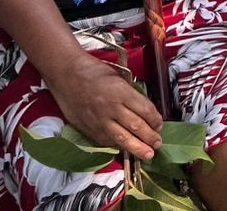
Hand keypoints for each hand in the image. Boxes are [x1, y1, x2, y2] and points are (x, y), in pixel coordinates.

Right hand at [46, 54, 163, 159]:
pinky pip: (106, 141)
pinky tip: (125, 148)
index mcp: (121, 92)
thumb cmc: (94, 72)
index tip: (159, 125)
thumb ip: (130, 94)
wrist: (67, 74)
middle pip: (136, 126)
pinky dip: (118, 145)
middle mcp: (111, 108)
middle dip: (149, 137)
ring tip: (147, 154)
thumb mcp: (119, 77)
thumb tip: (143, 110)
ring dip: (137, 148)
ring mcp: (99, 121)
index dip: (155, 119)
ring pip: (121, 138)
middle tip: (158, 144)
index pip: (145, 110)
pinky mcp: (88, 129)